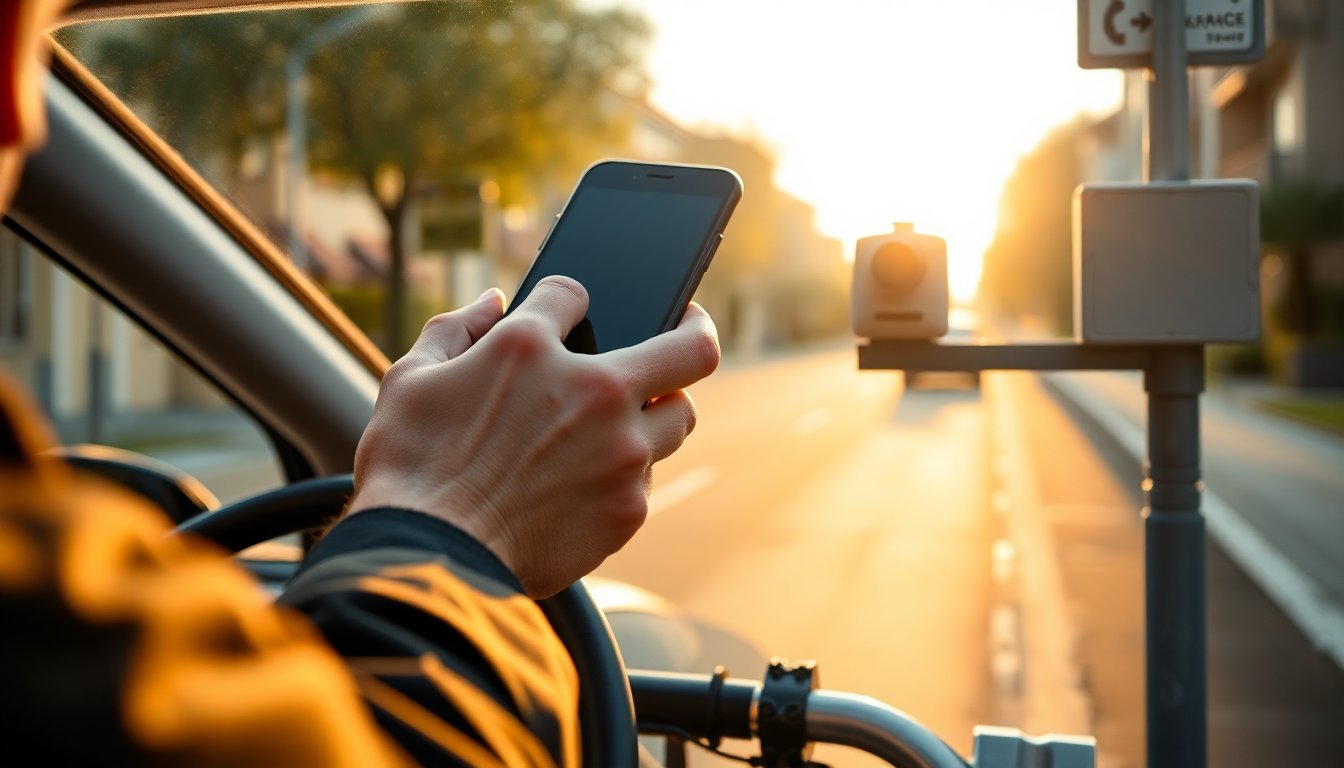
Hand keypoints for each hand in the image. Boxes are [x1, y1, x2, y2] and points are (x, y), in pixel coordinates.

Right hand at [346, 276, 719, 596]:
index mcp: (530, 348)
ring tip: (634, 416)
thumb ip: (457, 329)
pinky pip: (646, 480)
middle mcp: (593, 393)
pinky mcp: (627, 509)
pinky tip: (592, 480)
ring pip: (680, 418)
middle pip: (691, 350)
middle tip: (687, 330)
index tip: (569, 311)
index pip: (572, 295)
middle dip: (694, 334)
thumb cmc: (411, 468)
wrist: (428, 560)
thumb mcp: (411, 378)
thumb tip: (492, 304)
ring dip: (660, 411)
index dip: (567, 300)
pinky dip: (625, 474)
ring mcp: (620, 453)